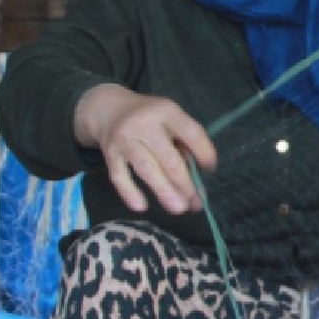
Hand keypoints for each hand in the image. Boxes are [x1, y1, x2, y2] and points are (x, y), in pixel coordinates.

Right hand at [72, 84, 216, 214]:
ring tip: (178, 209)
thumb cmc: (149, 117)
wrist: (107, 109)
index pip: (191, 133)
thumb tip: (197, 176)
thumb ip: (183, 141)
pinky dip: (129, 192)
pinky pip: (119, 176)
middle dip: (185, 183)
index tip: (210, 169)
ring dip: (164, 191)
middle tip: (196, 203)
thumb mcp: (169, 118)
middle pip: (169, 158)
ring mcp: (125, 138)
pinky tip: (142, 207)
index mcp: (167, 111)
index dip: (204, 152)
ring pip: (147, 169)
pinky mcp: (109, 153)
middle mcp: (145, 123)